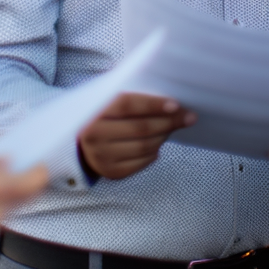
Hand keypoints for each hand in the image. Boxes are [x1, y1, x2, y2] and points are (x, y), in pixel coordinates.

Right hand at [78, 93, 195, 179]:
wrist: (79, 144)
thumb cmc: (102, 116)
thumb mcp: (106, 101)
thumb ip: (129, 96)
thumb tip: (167, 98)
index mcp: (92, 111)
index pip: (127, 105)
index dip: (152, 104)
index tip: (175, 105)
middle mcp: (94, 135)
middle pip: (140, 128)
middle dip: (169, 121)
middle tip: (188, 117)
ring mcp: (101, 156)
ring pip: (145, 146)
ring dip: (164, 135)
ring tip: (171, 127)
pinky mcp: (111, 172)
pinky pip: (142, 162)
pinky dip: (155, 152)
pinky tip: (157, 143)